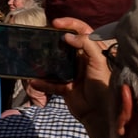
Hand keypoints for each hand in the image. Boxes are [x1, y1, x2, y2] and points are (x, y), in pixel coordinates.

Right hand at [45, 16, 124, 137]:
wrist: (100, 114)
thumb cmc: (103, 85)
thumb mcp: (98, 62)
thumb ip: (86, 45)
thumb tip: (67, 36)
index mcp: (92, 51)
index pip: (81, 30)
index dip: (70, 23)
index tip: (56, 23)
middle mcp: (81, 59)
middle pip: (65, 44)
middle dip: (53, 40)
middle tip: (42, 36)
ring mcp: (72, 73)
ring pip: (55, 62)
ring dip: (45, 60)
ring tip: (35, 55)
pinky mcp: (65, 87)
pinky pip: (51, 83)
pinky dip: (42, 82)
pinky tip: (34, 81)